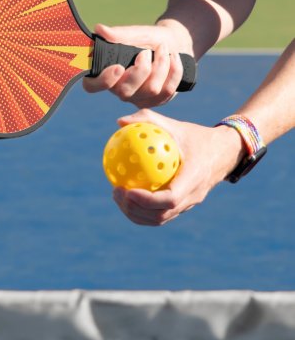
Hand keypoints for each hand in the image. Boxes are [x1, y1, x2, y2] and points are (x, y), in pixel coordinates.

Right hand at [83, 22, 192, 107]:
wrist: (174, 43)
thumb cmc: (149, 39)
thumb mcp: (135, 33)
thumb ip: (118, 34)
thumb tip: (99, 29)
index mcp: (106, 73)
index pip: (92, 86)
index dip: (103, 81)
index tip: (118, 67)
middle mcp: (119, 89)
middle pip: (125, 92)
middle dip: (141, 70)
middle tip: (146, 52)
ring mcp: (138, 98)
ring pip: (151, 90)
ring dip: (161, 64)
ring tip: (163, 49)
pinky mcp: (156, 101)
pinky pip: (167, 91)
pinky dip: (174, 70)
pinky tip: (174, 58)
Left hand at [111, 109, 245, 225]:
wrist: (224, 152)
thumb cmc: (196, 136)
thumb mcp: (175, 125)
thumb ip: (148, 120)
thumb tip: (119, 122)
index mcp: (194, 178)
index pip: (170, 199)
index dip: (147, 200)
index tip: (127, 190)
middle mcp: (193, 196)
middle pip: (161, 215)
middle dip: (135, 209)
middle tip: (116, 192)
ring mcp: (189, 204)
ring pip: (160, 219)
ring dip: (136, 213)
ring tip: (117, 196)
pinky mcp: (184, 206)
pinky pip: (161, 214)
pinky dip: (142, 211)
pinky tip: (126, 196)